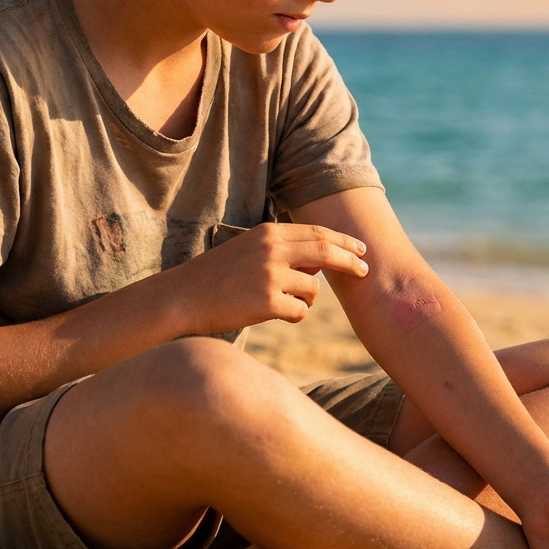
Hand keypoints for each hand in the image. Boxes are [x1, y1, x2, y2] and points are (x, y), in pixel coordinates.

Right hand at [174, 222, 368, 334]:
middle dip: (350, 261)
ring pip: (313, 289)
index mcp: (268, 233)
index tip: (360, 249)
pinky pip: (300, 312)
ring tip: (286, 304)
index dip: (343, 241)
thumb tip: (320, 261)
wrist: (183, 298)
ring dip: (308, 300)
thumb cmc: (218, 277)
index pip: (317, 233)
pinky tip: (272, 314)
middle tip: (365, 271)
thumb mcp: (249, 251)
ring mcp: (270, 275)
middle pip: (326, 252)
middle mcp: (271, 249)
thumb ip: (283, 250)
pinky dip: (294, 315)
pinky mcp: (267, 302)